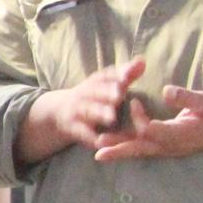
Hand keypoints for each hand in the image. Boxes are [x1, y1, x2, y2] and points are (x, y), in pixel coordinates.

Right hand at [35, 57, 149, 152]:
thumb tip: (143, 60)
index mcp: (96, 81)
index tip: (127, 75)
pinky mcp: (73, 128)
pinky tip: (100, 143)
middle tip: (119, 95)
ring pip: (88, 110)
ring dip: (98, 113)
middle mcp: (85, 93)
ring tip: (111, 117)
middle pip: (95, 91)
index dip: (116, 74)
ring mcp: (77, 110)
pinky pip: (82, 132)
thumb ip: (126, 74)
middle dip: (106, 92)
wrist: (59, 111)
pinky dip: (90, 137)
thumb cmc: (94, 96)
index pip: (106, 75)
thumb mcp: (107, 84)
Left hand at [94, 84, 202, 161]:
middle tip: (98, 151)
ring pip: (141, 151)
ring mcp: (169, 148)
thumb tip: (168, 91)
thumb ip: (187, 98)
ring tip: (98, 153)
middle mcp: (172, 145)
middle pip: (141, 148)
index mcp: (180, 134)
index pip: (153, 131)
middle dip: (119, 149)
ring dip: (120, 151)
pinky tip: (114, 147)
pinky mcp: (167, 147)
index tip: (134, 101)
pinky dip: (129, 148)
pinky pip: (145, 149)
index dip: (139, 118)